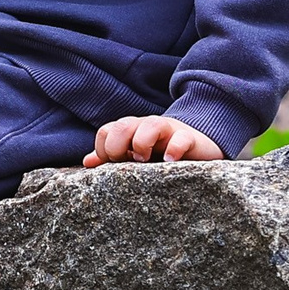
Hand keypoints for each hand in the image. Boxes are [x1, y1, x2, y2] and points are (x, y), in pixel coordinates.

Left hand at [83, 115, 225, 166]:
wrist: (200, 149)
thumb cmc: (162, 155)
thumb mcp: (135, 157)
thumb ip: (112, 158)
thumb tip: (87, 162)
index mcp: (131, 131)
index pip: (106, 131)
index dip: (104, 149)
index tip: (113, 164)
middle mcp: (147, 127)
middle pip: (123, 125)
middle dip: (118, 146)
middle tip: (129, 163)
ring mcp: (169, 130)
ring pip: (150, 125)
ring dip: (142, 143)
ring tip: (146, 161)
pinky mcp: (190, 139)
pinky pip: (181, 138)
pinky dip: (174, 149)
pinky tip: (169, 162)